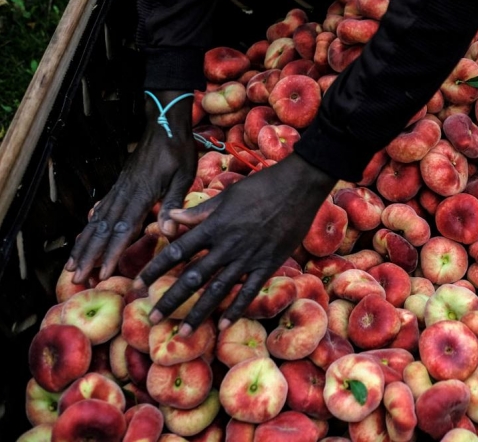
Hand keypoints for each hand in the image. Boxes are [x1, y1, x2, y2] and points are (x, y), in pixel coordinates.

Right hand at [66, 91, 196, 282]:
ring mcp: (119, 189)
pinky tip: (86, 237)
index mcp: (140, 194)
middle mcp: (124, 194)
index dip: (111, 253)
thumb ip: (171, 204)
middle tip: (75, 278)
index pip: (122, 230)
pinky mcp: (120, 185)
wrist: (164, 124)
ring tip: (72, 265)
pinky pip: (101, 209)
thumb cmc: (177, 151)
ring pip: (97, 222)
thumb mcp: (182, 177)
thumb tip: (166, 232)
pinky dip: (91, 226)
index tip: (101, 273)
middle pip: (103, 230)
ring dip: (84, 245)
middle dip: (89, 256)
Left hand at [132, 152, 336, 334]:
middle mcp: (227, 246)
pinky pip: (249, 292)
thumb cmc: (261, 186)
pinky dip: (236, 310)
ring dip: (200, 313)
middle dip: (172, 299)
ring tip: (184, 332)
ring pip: (218, 290)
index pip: (177, 251)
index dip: (156, 268)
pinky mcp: (269, 264)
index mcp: (213, 226)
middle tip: (153, 318)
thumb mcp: (226, 196)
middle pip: (193, 277)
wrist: (298, 187)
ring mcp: (248, 257)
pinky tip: (223, 326)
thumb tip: (170, 219)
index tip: (139, 284)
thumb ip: (198, 212)